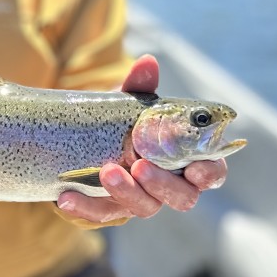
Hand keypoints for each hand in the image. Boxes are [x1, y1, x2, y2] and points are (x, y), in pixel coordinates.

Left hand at [56, 54, 227, 225]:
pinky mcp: (110, 208)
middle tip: (140, 165)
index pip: (210, 173)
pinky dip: (85, 208)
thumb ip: (140, 86)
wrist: (82, 138)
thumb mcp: (129, 102)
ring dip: (126, 192)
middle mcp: (168, 184)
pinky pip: (101, 214)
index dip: (209, 173)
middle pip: (182, 197)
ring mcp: (141, 199)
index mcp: (184, 159)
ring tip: (106, 171)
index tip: (196, 168)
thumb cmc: (121, 121)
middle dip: (163, 184)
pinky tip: (65, 198)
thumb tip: (146, 63)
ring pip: (145, 207)